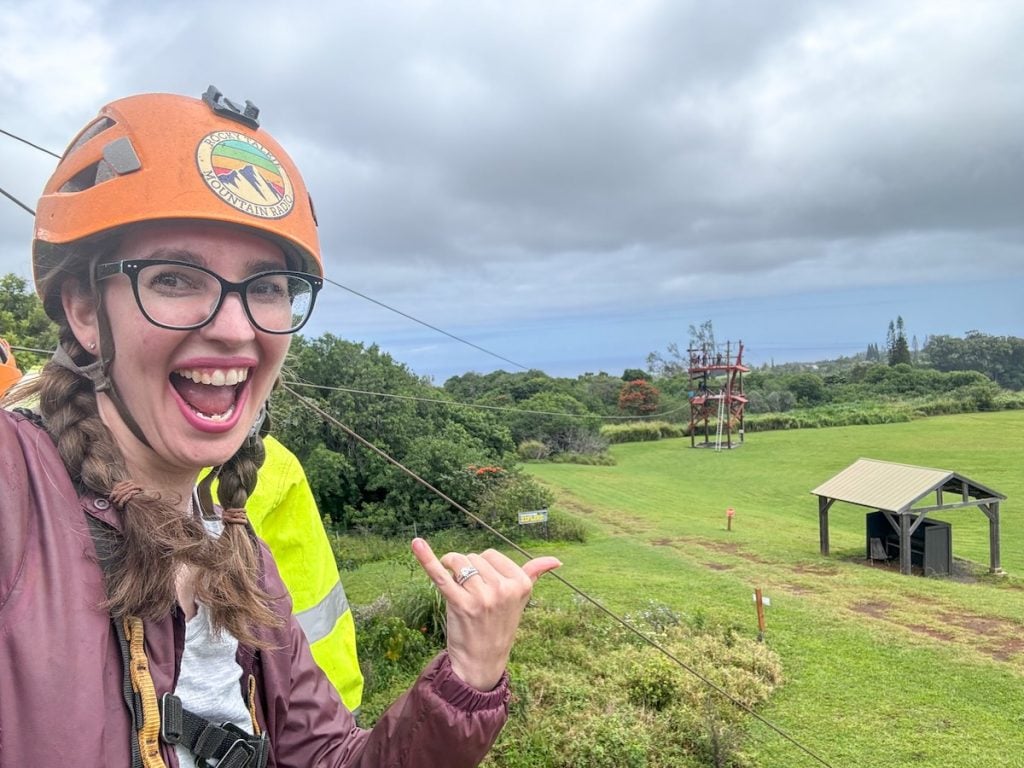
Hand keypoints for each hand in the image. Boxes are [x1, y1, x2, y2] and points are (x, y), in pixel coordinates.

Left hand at [411, 538, 560, 690]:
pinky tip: (416, 544)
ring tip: (458, 590)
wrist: (482, 661)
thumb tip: (556, 560)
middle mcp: (503, 589)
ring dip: (451, 569)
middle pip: (474, 557)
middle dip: (468, 569)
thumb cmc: (499, 625)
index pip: (491, 554)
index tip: (485, 585)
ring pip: (458, 562)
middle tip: (472, 594)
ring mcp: (481, 597)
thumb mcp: (520, 600)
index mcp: (520, 584)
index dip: (483, 567)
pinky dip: (426, 559)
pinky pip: (441, 576)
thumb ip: (534, 575)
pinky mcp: (459, 604)